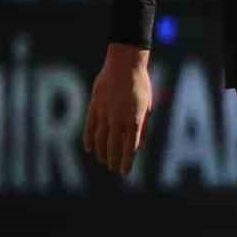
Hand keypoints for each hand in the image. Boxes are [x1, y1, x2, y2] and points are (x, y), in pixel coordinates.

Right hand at [83, 44, 152, 174]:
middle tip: (114, 170)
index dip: (126, 160)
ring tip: (103, 161)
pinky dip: (89, 139)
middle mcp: (118, 118)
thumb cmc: (140, 85)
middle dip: (114, 160)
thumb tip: (139, 146)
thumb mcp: (147, 105)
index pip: (129, 147)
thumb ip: (143, 126)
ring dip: (101, 152)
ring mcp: (104, 113)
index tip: (124, 172)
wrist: (125, 64)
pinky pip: (89, 127)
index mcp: (134, 119)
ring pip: (100, 138)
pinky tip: (90, 149)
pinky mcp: (94, 106)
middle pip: (114, 145)